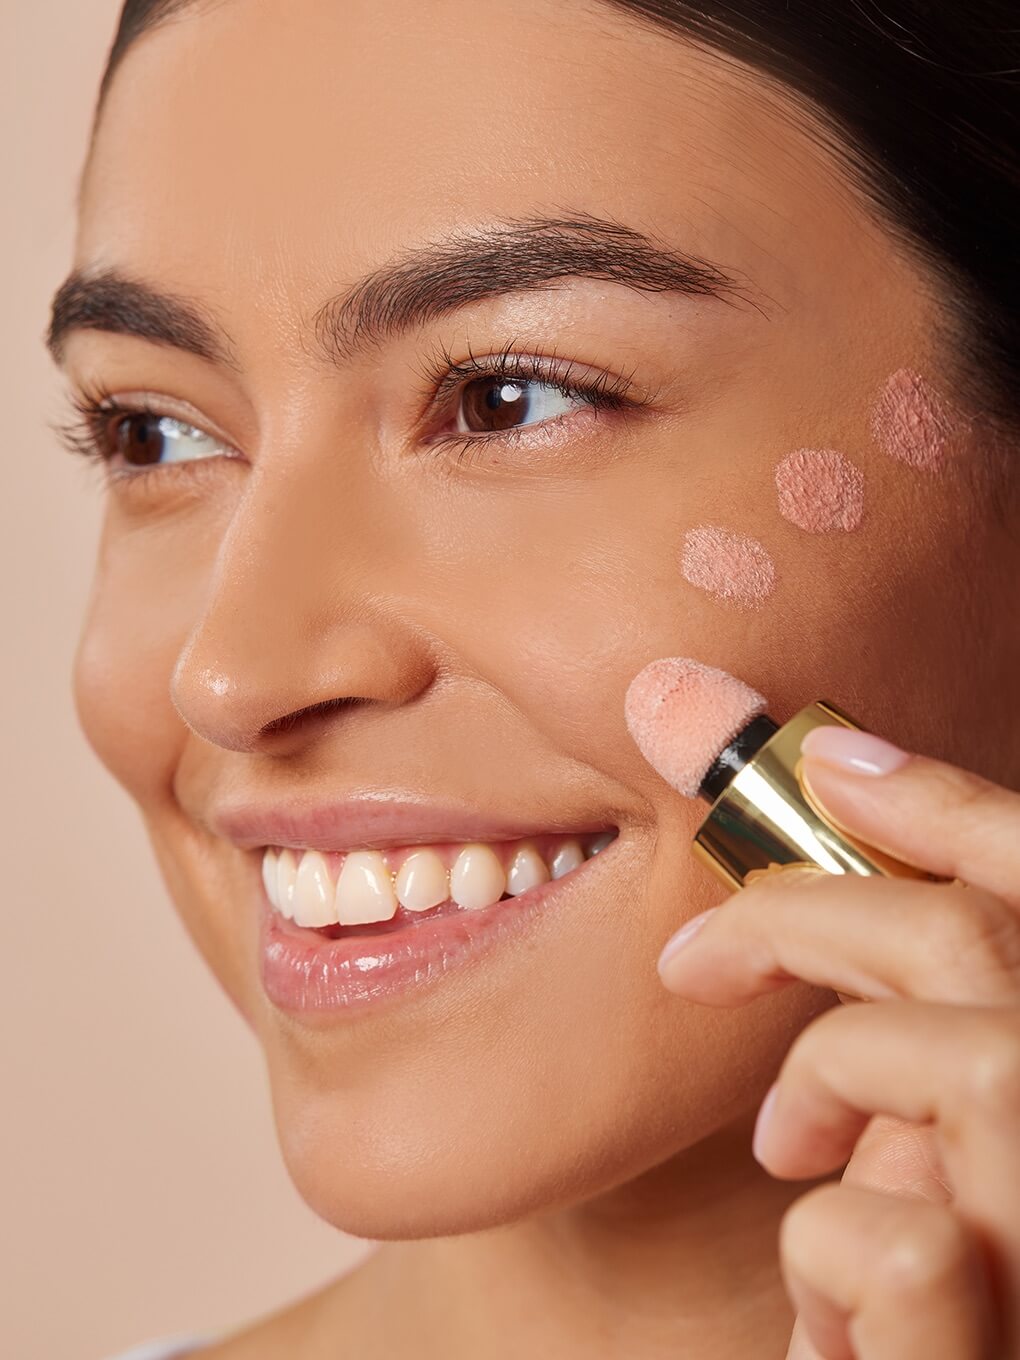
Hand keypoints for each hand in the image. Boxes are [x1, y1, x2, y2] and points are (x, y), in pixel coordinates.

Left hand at [657, 727, 1019, 1359]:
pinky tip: (830, 1317)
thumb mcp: (925, 1145)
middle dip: (806, 914)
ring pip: (972, 1066)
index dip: (948, 804)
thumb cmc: (920, 1306)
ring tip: (786, 1150)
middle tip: (693, 958)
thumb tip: (827, 799)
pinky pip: (910, 1249)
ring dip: (831, 1084)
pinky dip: (828, 1253)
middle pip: (984, 945)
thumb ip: (913, 1017)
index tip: (829, 757)